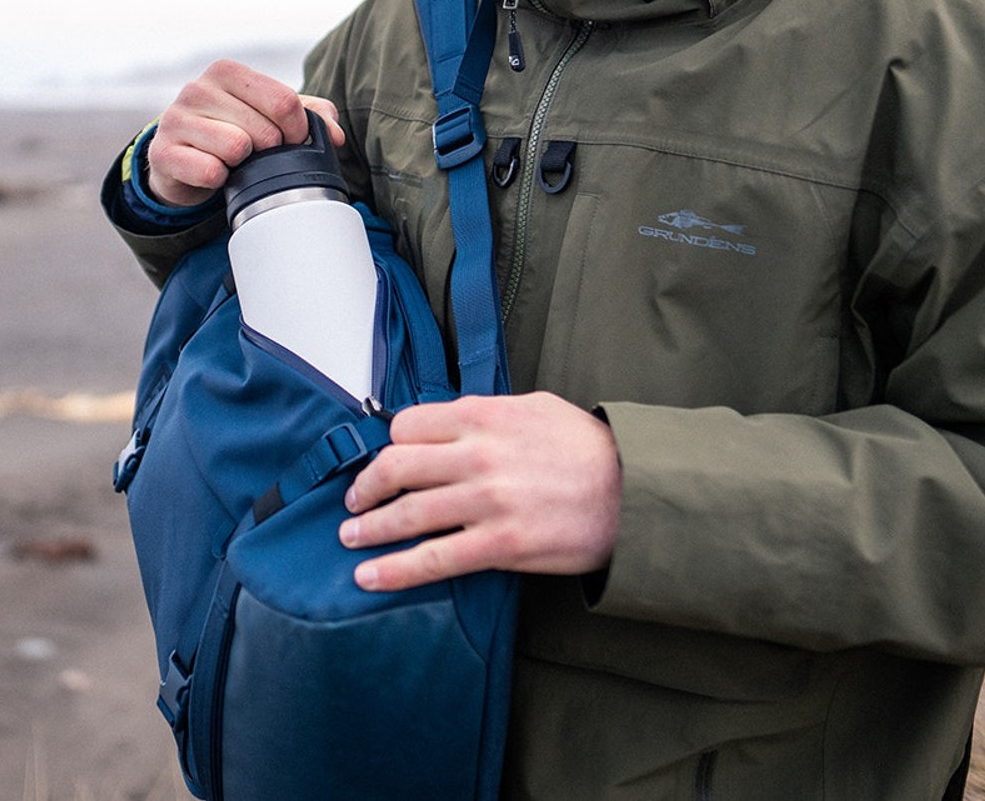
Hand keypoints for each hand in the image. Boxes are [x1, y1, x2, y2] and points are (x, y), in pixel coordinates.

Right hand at [144, 59, 343, 207]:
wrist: (182, 162)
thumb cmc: (232, 132)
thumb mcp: (271, 118)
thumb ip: (310, 116)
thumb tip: (335, 135)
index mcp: (228, 72)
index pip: (284, 101)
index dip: (298, 131)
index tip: (291, 142)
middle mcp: (198, 89)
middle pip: (265, 130)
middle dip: (272, 152)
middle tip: (259, 156)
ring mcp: (176, 119)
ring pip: (236, 148)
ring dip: (243, 165)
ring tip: (233, 162)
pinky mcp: (163, 153)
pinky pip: (210, 171)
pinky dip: (219, 180)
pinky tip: (213, 173)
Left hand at [339, 392, 620, 590]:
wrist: (634, 491)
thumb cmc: (587, 447)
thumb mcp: (533, 407)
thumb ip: (485, 413)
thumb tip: (447, 422)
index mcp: (482, 416)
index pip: (407, 426)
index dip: (388, 446)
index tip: (383, 462)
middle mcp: (477, 454)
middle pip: (396, 467)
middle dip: (365, 488)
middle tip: (353, 502)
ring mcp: (486, 501)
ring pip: (407, 514)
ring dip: (368, 529)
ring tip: (350, 537)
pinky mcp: (500, 545)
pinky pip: (433, 559)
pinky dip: (394, 570)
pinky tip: (370, 577)